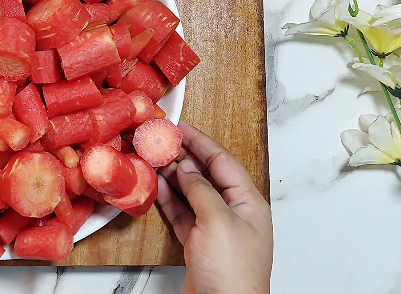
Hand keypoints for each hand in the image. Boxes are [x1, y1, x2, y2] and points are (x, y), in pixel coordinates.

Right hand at [156, 122, 272, 293]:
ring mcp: (215, 229)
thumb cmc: (233, 272)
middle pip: (206, 175)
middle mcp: (233, 212)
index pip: (223, 161)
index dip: (201, 142)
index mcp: (248, 202)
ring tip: (152, 160)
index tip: (180, 127)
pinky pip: (181, 213)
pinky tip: (156, 187)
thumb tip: (187, 170)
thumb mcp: (218, 221)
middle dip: (183, 157)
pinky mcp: (198, 244)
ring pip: (191, 193)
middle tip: (160, 142)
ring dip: (172, 177)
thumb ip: (202, 191)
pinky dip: (168, 199)